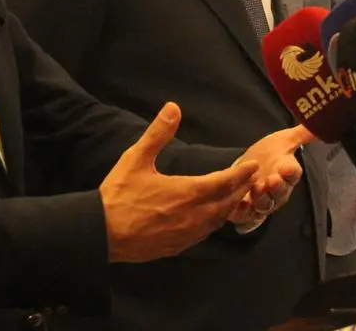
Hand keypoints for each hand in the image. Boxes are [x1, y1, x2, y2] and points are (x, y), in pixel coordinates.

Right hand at [101, 103, 259, 262]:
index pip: (224, 181)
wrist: (102, 233)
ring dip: (230, 207)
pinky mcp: (178, 247)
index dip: (241, 173)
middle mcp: (193, 216)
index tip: (253, 165)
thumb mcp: (136, 158)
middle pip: (227, 202)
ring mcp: (187, 234)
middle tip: (250, 179)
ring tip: (236, 196)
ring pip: (218, 220)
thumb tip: (173, 107)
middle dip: (240, 189)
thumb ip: (158, 133)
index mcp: (187, 192)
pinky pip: (205, 234)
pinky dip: (215, 222)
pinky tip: (211, 218)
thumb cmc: (119, 194)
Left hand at [226, 124, 313, 227]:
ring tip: (256, 189)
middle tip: (273, 179)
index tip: (287, 167)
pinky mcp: (247, 209)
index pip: (294, 173)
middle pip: (281, 192)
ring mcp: (263, 201)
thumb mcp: (283, 140)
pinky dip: (244, 211)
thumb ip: (302, 134)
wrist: (247, 169)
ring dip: (262, 199)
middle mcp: (278, 190)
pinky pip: (247, 214)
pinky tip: (240, 204)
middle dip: (277, 187)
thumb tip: (320, 123)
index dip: (291, 172)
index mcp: (287, 173)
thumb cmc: (268, 154)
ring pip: (265, 205)